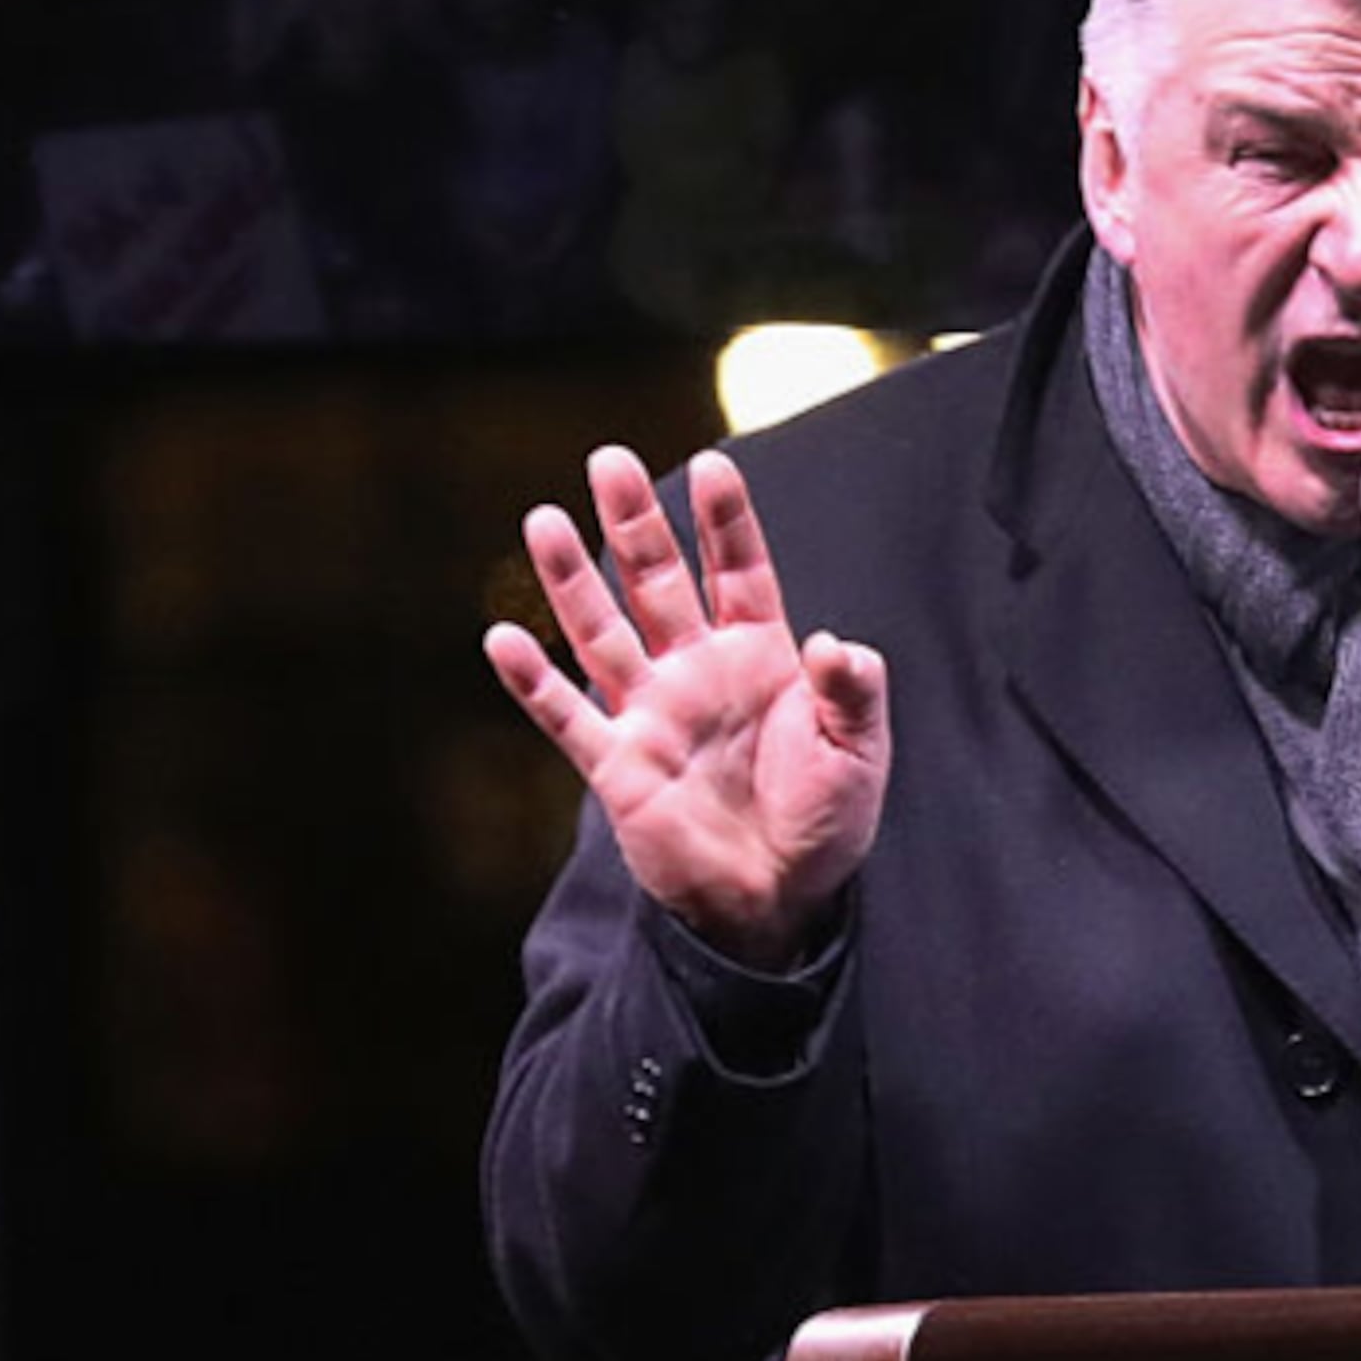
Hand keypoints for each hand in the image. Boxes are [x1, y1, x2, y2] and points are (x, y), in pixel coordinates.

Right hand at [484, 447, 890, 966]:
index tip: (714, 463)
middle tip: (609, 459)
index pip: (739, 570)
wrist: (779, 901)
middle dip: (635, 522)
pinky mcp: (618, 766)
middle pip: (658, 581)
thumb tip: (839, 641)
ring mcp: (652, 713)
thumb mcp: (858, 752)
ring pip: (602, 632)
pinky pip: (567, 717)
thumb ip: (854, 692)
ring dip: (573, 580)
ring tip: (544, 520)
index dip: (725, 521)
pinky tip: (503, 638)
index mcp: (762, 656)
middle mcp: (698, 671)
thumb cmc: (825, 822)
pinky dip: (534, 682)